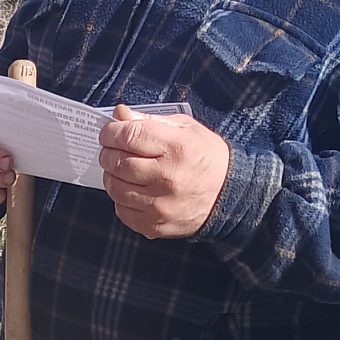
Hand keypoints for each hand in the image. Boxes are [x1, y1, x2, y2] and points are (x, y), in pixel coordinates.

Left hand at [97, 106, 229, 238]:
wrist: (231, 195)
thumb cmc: (207, 157)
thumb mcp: (185, 129)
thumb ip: (149, 120)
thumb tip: (120, 114)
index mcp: (177, 148)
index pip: (128, 136)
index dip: (110, 132)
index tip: (109, 132)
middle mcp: (168, 177)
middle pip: (117, 162)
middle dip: (107, 153)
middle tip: (110, 150)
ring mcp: (161, 205)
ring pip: (116, 188)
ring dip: (111, 176)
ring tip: (119, 170)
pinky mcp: (156, 225)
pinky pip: (123, 211)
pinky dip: (121, 199)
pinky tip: (131, 190)